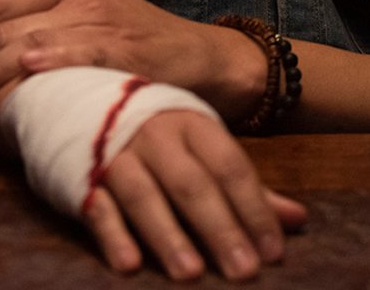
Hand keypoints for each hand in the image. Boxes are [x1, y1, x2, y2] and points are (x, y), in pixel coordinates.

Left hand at [0, 0, 256, 117]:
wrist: (206, 57)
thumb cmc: (143, 48)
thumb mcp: (92, 25)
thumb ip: (49, 31)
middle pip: (3, 27)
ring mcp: (102, 22)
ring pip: (28, 42)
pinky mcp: (126, 49)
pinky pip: (80, 53)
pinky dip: (50, 60)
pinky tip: (24, 73)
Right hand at [86, 109, 307, 279]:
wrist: (71, 97)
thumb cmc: (152, 130)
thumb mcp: (199, 146)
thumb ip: (244, 186)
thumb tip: (298, 220)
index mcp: (190, 122)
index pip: (230, 167)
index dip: (254, 209)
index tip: (274, 252)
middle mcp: (154, 133)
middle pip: (192, 184)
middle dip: (220, 228)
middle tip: (244, 272)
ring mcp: (114, 153)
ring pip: (144, 196)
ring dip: (168, 236)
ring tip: (191, 275)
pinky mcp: (80, 175)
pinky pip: (98, 206)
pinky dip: (113, 235)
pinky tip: (129, 264)